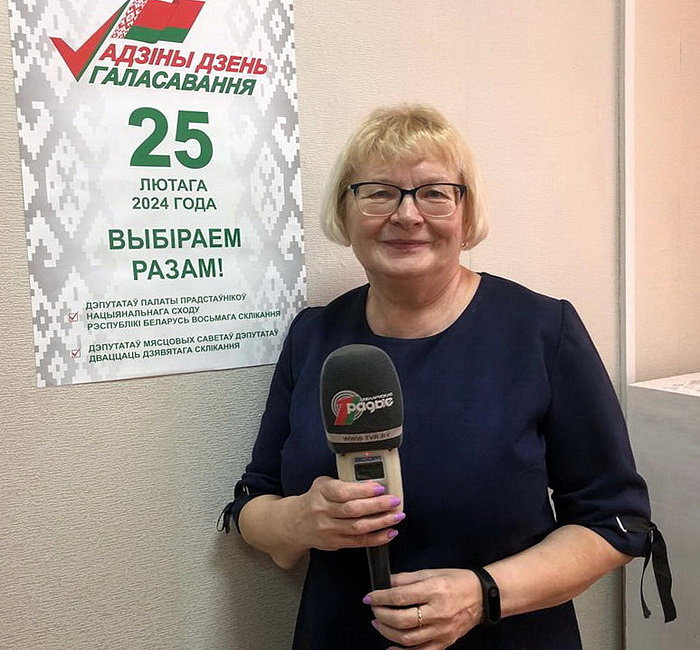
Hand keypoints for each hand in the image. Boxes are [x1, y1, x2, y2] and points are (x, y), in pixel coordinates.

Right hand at [289, 476, 403, 551]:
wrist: (295, 523)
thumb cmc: (314, 500)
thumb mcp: (323, 485)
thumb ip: (344, 483)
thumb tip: (372, 486)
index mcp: (321, 492)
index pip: (343, 491)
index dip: (363, 490)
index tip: (380, 487)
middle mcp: (323, 511)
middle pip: (353, 510)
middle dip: (377, 506)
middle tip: (394, 501)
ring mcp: (329, 529)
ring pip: (358, 527)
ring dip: (381, 522)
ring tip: (397, 516)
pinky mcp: (335, 543)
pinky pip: (359, 542)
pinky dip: (376, 538)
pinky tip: (389, 532)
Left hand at [365, 569, 482, 648]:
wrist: (482, 596)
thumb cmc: (456, 580)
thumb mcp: (431, 572)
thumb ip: (407, 579)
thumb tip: (385, 583)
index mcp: (434, 591)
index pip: (400, 597)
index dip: (380, 597)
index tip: (369, 596)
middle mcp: (438, 613)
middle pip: (402, 620)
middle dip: (381, 615)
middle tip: (373, 609)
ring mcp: (442, 631)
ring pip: (408, 638)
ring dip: (388, 632)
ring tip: (378, 623)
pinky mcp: (445, 642)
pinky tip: (390, 647)